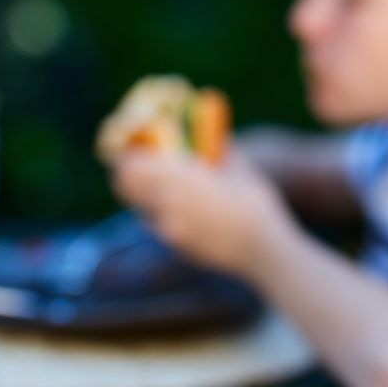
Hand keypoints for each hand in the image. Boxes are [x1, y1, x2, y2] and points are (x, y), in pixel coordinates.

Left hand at [110, 150, 292, 276]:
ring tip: (169, 191)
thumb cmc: (254, 203)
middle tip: (142, 168)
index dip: (129, 156)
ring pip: (142, 208)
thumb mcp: (239, 168)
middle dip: (130, 176)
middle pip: (125, 186)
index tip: (137, 151)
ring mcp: (169, 229)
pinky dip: (167, 217)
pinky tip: (190, 215)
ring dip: (148, 197)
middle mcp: (167, 204)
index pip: (131, 165)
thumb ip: (220, 151)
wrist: (262, 249)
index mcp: (180, 178)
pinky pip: (162, 227)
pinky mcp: (178, 247)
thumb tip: (214, 137)